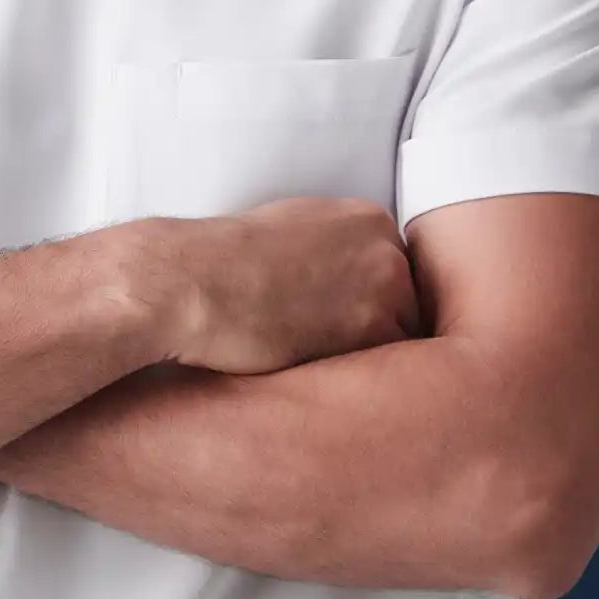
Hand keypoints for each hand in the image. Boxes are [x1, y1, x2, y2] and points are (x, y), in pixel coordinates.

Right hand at [137, 196, 421, 374]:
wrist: (191, 280)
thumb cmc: (225, 259)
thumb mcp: (292, 229)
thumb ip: (334, 248)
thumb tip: (344, 281)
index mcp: (368, 217)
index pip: (397, 273)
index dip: (371, 304)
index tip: (340, 320)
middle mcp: (386, 248)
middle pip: (408, 306)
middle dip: (376, 331)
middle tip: (328, 348)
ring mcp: (385, 288)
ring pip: (401, 340)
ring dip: (369, 358)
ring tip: (317, 363)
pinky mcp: (371, 331)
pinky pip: (385, 371)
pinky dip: (358, 381)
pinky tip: (318, 376)